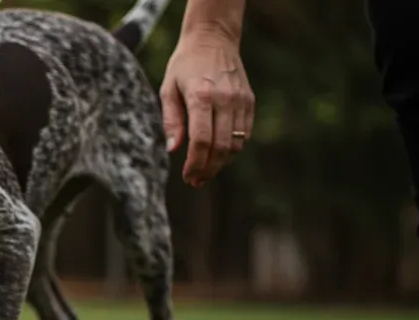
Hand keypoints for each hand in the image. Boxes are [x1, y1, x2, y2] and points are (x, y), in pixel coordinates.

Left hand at [160, 30, 254, 186]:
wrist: (213, 39)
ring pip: (236, 144)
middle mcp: (224, 99)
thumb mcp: (168, 89)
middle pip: (221, 147)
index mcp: (201, 97)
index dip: (195, 164)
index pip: (202, 141)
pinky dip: (233, 148)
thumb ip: (171, 120)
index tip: (187, 177)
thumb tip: (173, 150)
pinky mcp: (250, 101)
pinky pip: (245, 133)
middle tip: (196, 181)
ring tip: (206, 172)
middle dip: (208, 169)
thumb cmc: (184, 65)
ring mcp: (241, 100)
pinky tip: (219, 154)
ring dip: (222, 163)